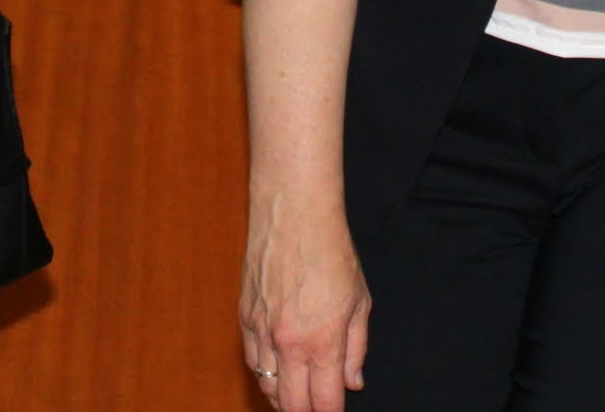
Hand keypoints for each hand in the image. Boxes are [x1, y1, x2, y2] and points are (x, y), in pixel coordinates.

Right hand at [241, 190, 369, 411]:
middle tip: (315, 410)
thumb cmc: (331, 250)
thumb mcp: (359, 301)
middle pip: (291, 405)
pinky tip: (276, 374)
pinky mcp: (244, 316)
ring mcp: (262, 331)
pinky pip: (252, 360)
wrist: (293, 212)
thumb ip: (356, 348)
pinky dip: (264, 374)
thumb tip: (353, 382)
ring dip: (282, 398)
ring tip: (296, 400)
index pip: (324, 403)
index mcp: (323, 341)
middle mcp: (289, 343)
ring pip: (267, 386)